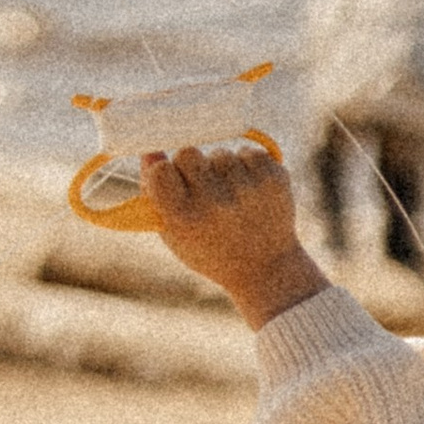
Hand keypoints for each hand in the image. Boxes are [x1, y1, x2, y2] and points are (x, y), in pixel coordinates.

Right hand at [143, 145, 327, 330]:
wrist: (265, 270)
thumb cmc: (212, 250)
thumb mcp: (176, 235)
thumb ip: (156, 196)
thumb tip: (150, 153)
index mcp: (185, 220)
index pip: (160, 171)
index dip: (166, 174)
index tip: (175, 184)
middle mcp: (215, 203)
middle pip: (188, 153)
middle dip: (193, 168)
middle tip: (205, 189)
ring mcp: (247, 189)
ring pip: (220, 154)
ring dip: (222, 170)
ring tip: (232, 199)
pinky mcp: (272, 179)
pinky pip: (248, 153)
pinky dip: (247, 168)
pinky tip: (251, 193)